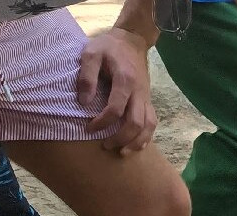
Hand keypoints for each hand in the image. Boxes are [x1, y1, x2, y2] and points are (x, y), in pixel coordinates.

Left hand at [78, 28, 157, 155]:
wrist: (131, 41)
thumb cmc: (108, 47)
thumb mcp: (91, 53)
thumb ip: (86, 76)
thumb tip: (84, 102)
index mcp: (125, 80)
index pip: (116, 109)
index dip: (102, 122)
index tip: (89, 128)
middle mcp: (139, 92)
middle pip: (135, 123)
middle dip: (121, 138)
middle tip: (106, 146)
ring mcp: (146, 98)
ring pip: (148, 126)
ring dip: (137, 142)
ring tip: (123, 152)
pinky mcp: (148, 101)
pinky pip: (152, 123)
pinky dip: (146, 137)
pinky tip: (136, 145)